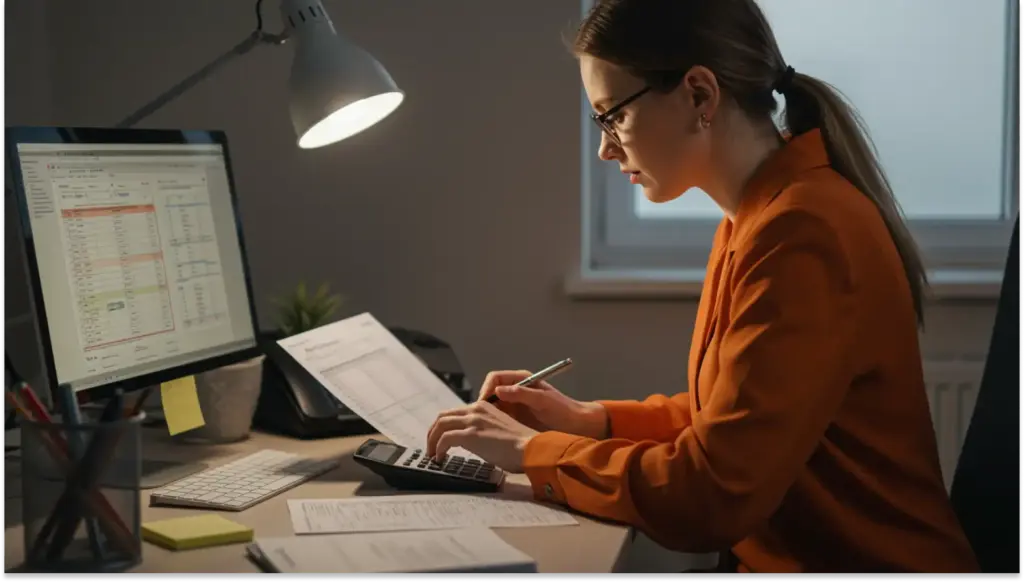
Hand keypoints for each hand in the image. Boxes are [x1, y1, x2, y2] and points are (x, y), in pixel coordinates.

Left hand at [426, 400, 537, 472]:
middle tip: (431, 447)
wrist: (530, 448)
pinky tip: (440, 458)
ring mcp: (472, 421)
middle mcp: (475, 410)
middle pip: (443, 416)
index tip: (440, 439)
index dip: (444, 426)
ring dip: (432, 440)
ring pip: (440, 425)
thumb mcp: (498, 431)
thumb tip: (472, 442)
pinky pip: (445, 439)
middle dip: (433, 432)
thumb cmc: (520, 446)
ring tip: (432, 454)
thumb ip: (483, 430)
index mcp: (483, 407)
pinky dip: (438, 448)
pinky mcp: (470, 435)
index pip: (455, 412)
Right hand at [478, 370, 608, 439]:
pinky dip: (493, 424)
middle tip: (479, 419)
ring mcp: (515, 405)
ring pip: (492, 407)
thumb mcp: (543, 401)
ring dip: (486, 415)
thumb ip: (522, 394)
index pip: (495, 378)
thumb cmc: (563, 411)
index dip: (486, 389)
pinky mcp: (516, 419)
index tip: (483, 405)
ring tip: (483, 428)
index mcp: (522, 380)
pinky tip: (492, 433)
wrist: (578, 427)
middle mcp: (516, 390)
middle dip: (483, 404)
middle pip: (490, 392)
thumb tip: (498, 391)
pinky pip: (498, 419)